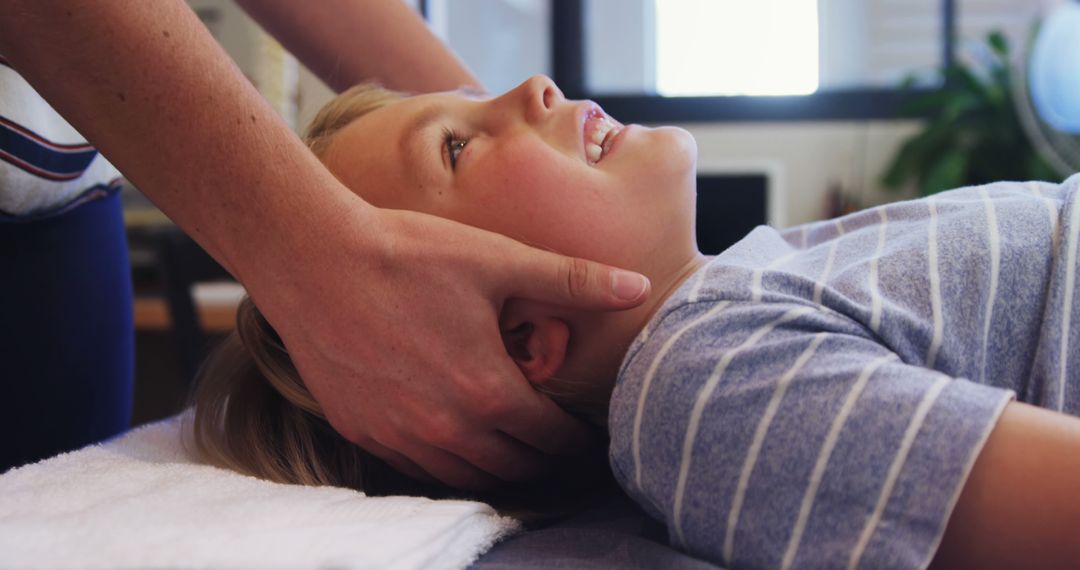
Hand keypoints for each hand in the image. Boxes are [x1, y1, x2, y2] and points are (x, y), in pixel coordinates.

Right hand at [247, 207, 649, 489]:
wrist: (313, 258)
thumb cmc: (408, 255)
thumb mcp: (498, 259)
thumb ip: (571, 280)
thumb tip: (636, 285)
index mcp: (488, 392)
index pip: (551, 439)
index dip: (577, 440)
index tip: (587, 434)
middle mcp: (446, 429)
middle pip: (513, 468)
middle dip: (543, 460)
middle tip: (556, 444)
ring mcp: (400, 437)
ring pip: (467, 478)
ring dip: (499, 469)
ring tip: (514, 449)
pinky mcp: (363, 432)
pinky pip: (418, 470)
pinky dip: (447, 465)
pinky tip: (455, 442)